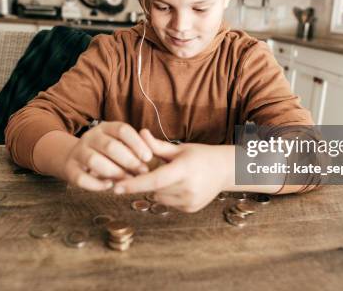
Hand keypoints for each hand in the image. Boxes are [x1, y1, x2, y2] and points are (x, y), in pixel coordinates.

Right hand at [62, 121, 152, 190]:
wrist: (74, 158)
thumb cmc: (107, 153)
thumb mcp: (120, 144)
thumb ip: (134, 149)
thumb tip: (151, 158)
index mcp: (106, 128)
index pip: (122, 130)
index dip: (137, 143)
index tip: (148, 157)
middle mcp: (91, 137)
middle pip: (110, 146)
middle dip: (128, 160)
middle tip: (142, 172)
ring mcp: (78, 152)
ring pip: (94, 161)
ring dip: (113, 172)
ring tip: (127, 180)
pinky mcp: (70, 169)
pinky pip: (81, 178)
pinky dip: (96, 184)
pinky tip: (108, 186)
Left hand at [113, 129, 234, 212]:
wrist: (226, 170)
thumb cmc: (201, 155)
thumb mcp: (180, 148)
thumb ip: (157, 145)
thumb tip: (139, 133)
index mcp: (184, 170)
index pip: (154, 180)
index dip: (133, 184)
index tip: (116, 187)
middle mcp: (188, 188)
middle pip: (154, 189)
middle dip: (148, 181)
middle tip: (156, 169)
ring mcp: (190, 201)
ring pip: (159, 198)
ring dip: (158, 189)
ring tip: (173, 176)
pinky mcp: (190, 209)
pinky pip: (168, 203)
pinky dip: (168, 195)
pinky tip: (180, 185)